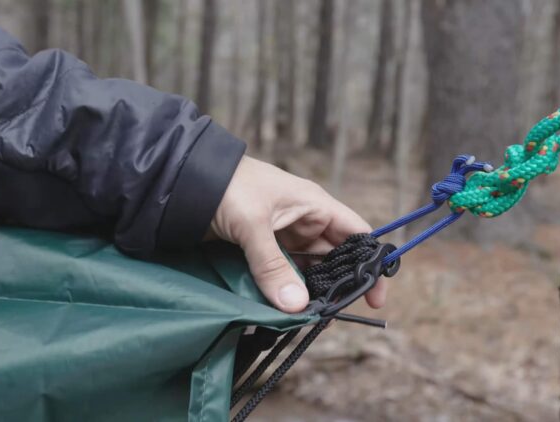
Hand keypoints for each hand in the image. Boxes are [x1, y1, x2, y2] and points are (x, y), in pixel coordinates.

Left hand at [208, 156, 387, 312]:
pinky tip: (286, 312)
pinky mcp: (263, 251)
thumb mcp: (253, 225)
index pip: (357, 235)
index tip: (374, 296)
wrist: (185, 182)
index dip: (370, 263)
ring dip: (310, 294)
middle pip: (334, 259)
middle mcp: (305, 223)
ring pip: (308, 272)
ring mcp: (284, 239)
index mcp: (315, 206)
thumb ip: (273, 266)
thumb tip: (297, 306)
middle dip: (337, 287)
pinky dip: (286, 293)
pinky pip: (283, 276)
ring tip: (311, 320)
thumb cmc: (226, 188)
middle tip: (334, 317)